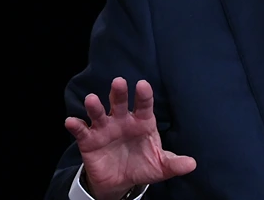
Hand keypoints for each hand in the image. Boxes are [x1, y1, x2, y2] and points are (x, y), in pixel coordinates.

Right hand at [65, 77, 195, 199]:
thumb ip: (174, 163)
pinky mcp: (89, 140)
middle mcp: (123, 120)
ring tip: (91, 99)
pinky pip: (82, 131)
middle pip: (120, 103)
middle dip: (119, 93)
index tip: (143, 85)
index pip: (144, 105)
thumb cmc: (143, 166)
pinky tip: (71, 121)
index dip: (143, 95)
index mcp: (142, 122)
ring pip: (99, 113)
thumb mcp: (160, 166)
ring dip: (95, 106)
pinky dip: (76, 125)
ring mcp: (105, 128)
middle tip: (119, 82)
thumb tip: (192, 164)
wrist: (121, 182)